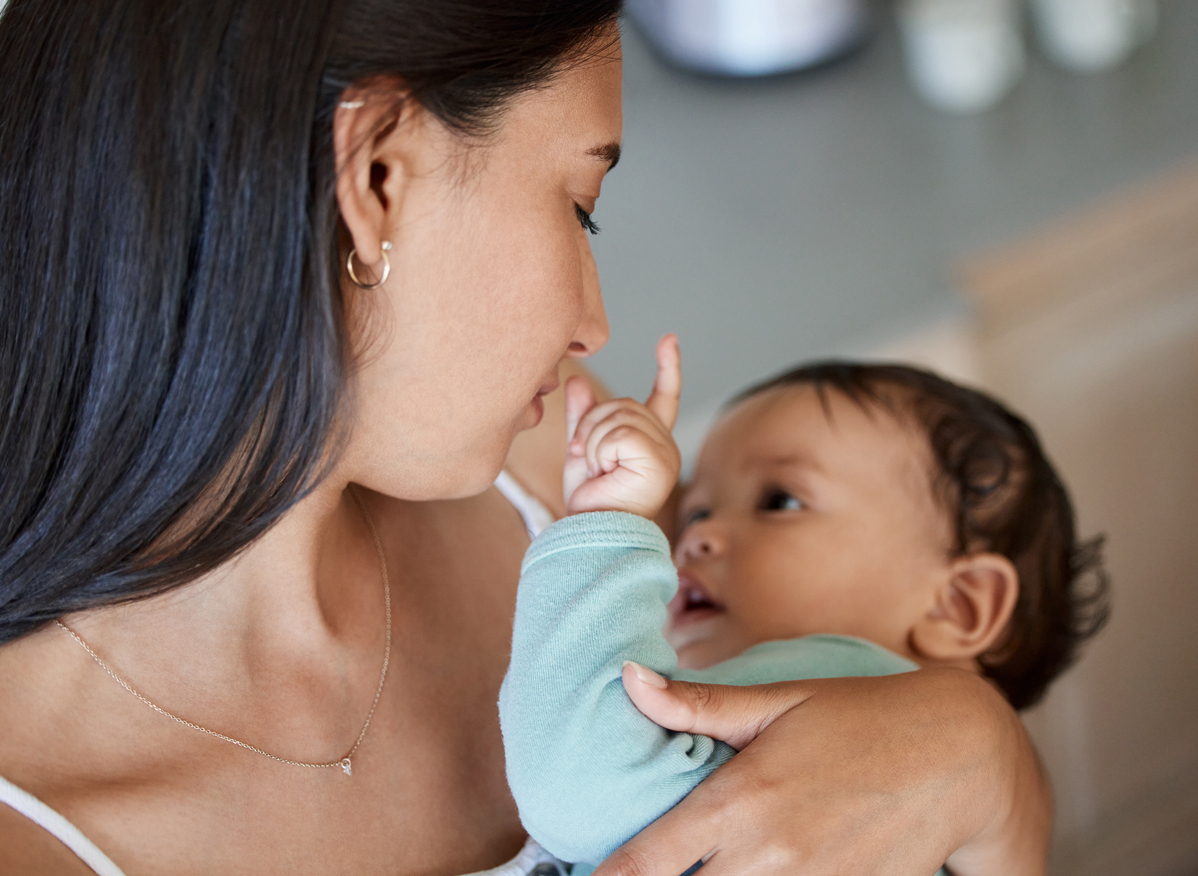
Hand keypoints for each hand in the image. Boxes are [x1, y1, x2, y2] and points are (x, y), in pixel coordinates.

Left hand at [563, 335, 681, 518]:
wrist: (589, 533)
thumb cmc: (588, 502)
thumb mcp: (581, 450)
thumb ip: (582, 416)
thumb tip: (576, 380)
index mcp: (650, 440)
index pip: (664, 396)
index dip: (668, 367)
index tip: (669, 340)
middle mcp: (665, 443)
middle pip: (624, 402)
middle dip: (592, 425)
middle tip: (585, 458)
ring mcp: (666, 453)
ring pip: (620, 415)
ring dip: (593, 440)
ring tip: (596, 469)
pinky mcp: (660, 461)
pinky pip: (621, 433)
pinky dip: (600, 450)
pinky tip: (604, 471)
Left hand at [592, 665, 1050, 875]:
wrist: (961, 759)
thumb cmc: (861, 718)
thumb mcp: (778, 703)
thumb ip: (698, 704)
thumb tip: (625, 678)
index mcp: (741, 800)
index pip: (646, 863)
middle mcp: (769, 857)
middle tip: (647, 870)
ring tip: (694, 868)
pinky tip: (750, 875)